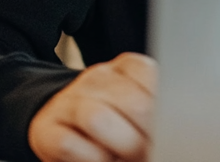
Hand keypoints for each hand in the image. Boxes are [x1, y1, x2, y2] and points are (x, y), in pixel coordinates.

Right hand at [29, 52, 157, 161]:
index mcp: (127, 67)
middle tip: (147, 150)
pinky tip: (99, 159)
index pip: (152, 77)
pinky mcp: (46, 127)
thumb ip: (155, 113)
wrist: (63, 128)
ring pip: (98, 119)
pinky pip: (68, 144)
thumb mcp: (139, 112)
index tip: (168, 132)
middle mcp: (97, 77)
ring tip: (122, 157)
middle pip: (134, 103)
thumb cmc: (114, 125)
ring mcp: (69, 99)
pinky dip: (90, 159)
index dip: (165, 113)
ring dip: (118, 147)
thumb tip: (173, 132)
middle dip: (146, 136)